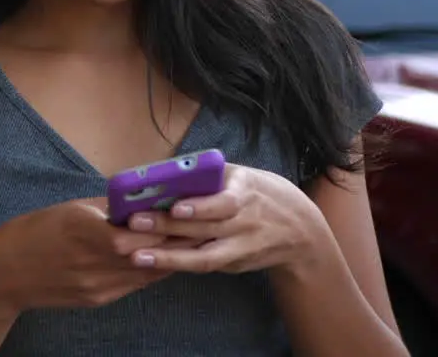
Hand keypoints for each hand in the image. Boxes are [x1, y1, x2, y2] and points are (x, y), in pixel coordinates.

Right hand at [0, 197, 201, 312]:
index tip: (186, 208)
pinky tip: (159, 259)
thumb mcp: (68, 209)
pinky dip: (149, 270)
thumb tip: (138, 200)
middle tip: (198, 225)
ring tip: (187, 242)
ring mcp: (99, 285)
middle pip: (151, 252)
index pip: (142, 230)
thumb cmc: (33, 232)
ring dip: (168, 257)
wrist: (5, 274)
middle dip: (175, 239)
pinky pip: (134, 284)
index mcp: (87, 230)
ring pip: (148, 271)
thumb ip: (105, 208)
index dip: (168, 221)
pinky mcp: (98, 299)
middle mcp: (96, 261)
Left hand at [124, 164, 326, 274]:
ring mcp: (240, 248)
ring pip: (204, 256)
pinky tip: (152, 262)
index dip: (201, 207)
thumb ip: (209, 176)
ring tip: (137, 255)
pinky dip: (179, 264)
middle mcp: (244, 223)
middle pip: (205, 228)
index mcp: (246, 193)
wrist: (302, 231)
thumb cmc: (259, 193)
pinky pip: (205, 265)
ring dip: (169, 256)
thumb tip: (163, 173)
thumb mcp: (242, 176)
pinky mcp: (235, 264)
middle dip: (168, 227)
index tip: (175, 207)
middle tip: (135, 221)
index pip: (225, 203)